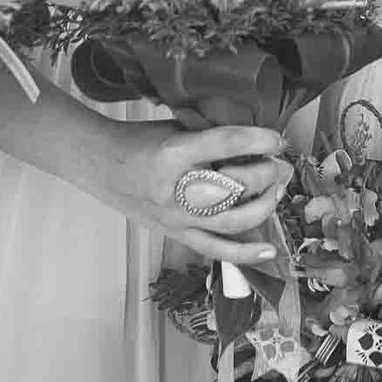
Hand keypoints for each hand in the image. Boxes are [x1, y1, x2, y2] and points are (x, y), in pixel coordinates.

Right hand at [103, 122, 293, 266]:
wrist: (102, 167)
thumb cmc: (139, 142)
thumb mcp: (175, 126)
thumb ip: (211, 133)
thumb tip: (255, 138)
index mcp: (174, 153)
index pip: (226, 144)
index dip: (259, 139)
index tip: (278, 139)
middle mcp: (176, 190)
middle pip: (235, 187)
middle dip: (267, 174)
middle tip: (279, 164)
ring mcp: (177, 218)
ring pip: (234, 221)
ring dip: (265, 206)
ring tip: (277, 190)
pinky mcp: (177, 235)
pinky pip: (217, 250)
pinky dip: (246, 254)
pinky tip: (269, 249)